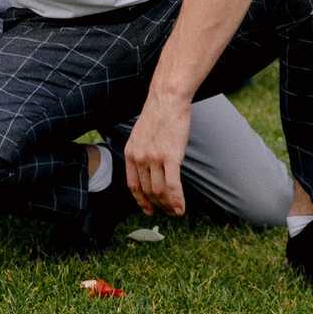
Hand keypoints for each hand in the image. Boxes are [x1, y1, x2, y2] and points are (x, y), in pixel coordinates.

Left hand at [121, 94, 193, 216]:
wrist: (167, 100)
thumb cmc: (157, 115)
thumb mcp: (140, 135)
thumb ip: (141, 152)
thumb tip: (148, 169)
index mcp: (130, 153)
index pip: (133, 185)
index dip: (141, 202)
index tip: (148, 210)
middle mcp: (139, 158)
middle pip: (148, 191)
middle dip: (158, 206)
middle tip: (168, 213)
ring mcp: (154, 158)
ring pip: (160, 191)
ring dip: (169, 206)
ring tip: (176, 212)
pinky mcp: (170, 157)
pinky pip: (173, 185)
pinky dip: (178, 200)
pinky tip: (182, 208)